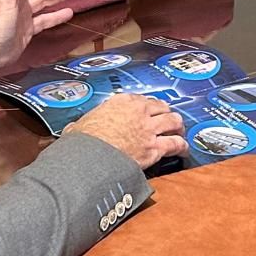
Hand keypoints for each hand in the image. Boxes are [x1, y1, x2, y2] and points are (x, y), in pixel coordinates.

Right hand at [63, 94, 188, 168]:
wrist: (91, 155)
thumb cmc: (83, 140)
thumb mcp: (79, 125)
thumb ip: (81, 124)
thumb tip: (71, 129)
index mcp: (122, 101)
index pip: (142, 99)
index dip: (148, 106)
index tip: (149, 111)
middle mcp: (140, 111)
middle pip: (162, 107)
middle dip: (166, 113)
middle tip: (168, 120)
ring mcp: (149, 129)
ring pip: (174, 121)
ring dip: (178, 126)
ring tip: (180, 131)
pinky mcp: (155, 147)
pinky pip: (175, 144)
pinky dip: (182, 146)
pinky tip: (184, 150)